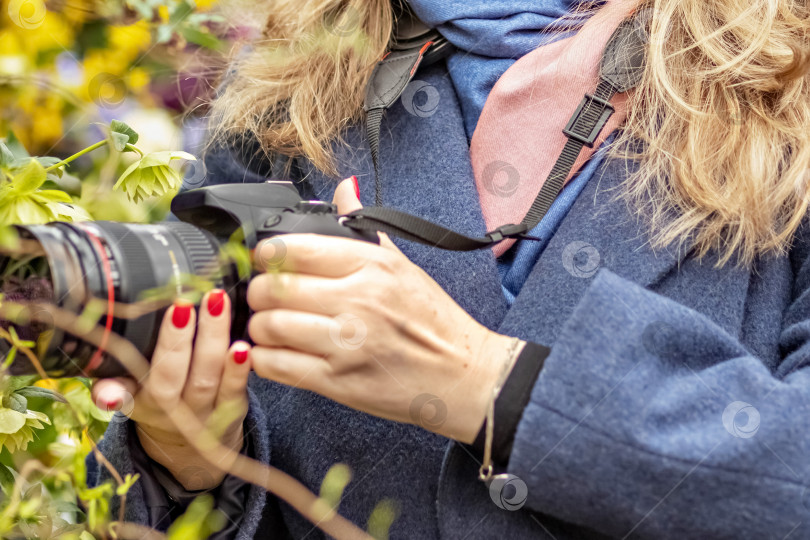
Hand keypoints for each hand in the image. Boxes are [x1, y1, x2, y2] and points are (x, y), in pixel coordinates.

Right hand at [91, 290, 251, 489]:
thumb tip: (100, 375)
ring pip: (205, 375)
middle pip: (169, 376)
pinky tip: (243, 346)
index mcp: (136, 401)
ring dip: (211, 337)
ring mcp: (201, 411)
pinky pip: (234, 389)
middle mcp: (167, 409)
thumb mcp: (132, 395)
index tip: (108, 390)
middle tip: (182, 303)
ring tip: (216, 302)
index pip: (121, 394)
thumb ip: (114, 380)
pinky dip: (238, 369)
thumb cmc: (161, 402)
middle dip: (174, 340)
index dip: (111, 393)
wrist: (195, 449)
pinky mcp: (231, 410)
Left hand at [247, 179, 520, 442]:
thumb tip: (344, 188)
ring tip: (270, 327)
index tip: (264, 261)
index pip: (294, 248)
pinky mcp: (337, 382)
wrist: (464, 376)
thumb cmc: (434, 322)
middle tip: (264, 297)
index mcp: (372, 266)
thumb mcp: (403, 266)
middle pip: (272, 288)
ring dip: (259, 327)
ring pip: (269, 327)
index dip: (266, 254)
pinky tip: (273, 353)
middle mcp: (357, 300)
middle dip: (257, 293)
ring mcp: (346, 343)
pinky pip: (276, 366)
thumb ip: (363, 228)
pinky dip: (262, 359)